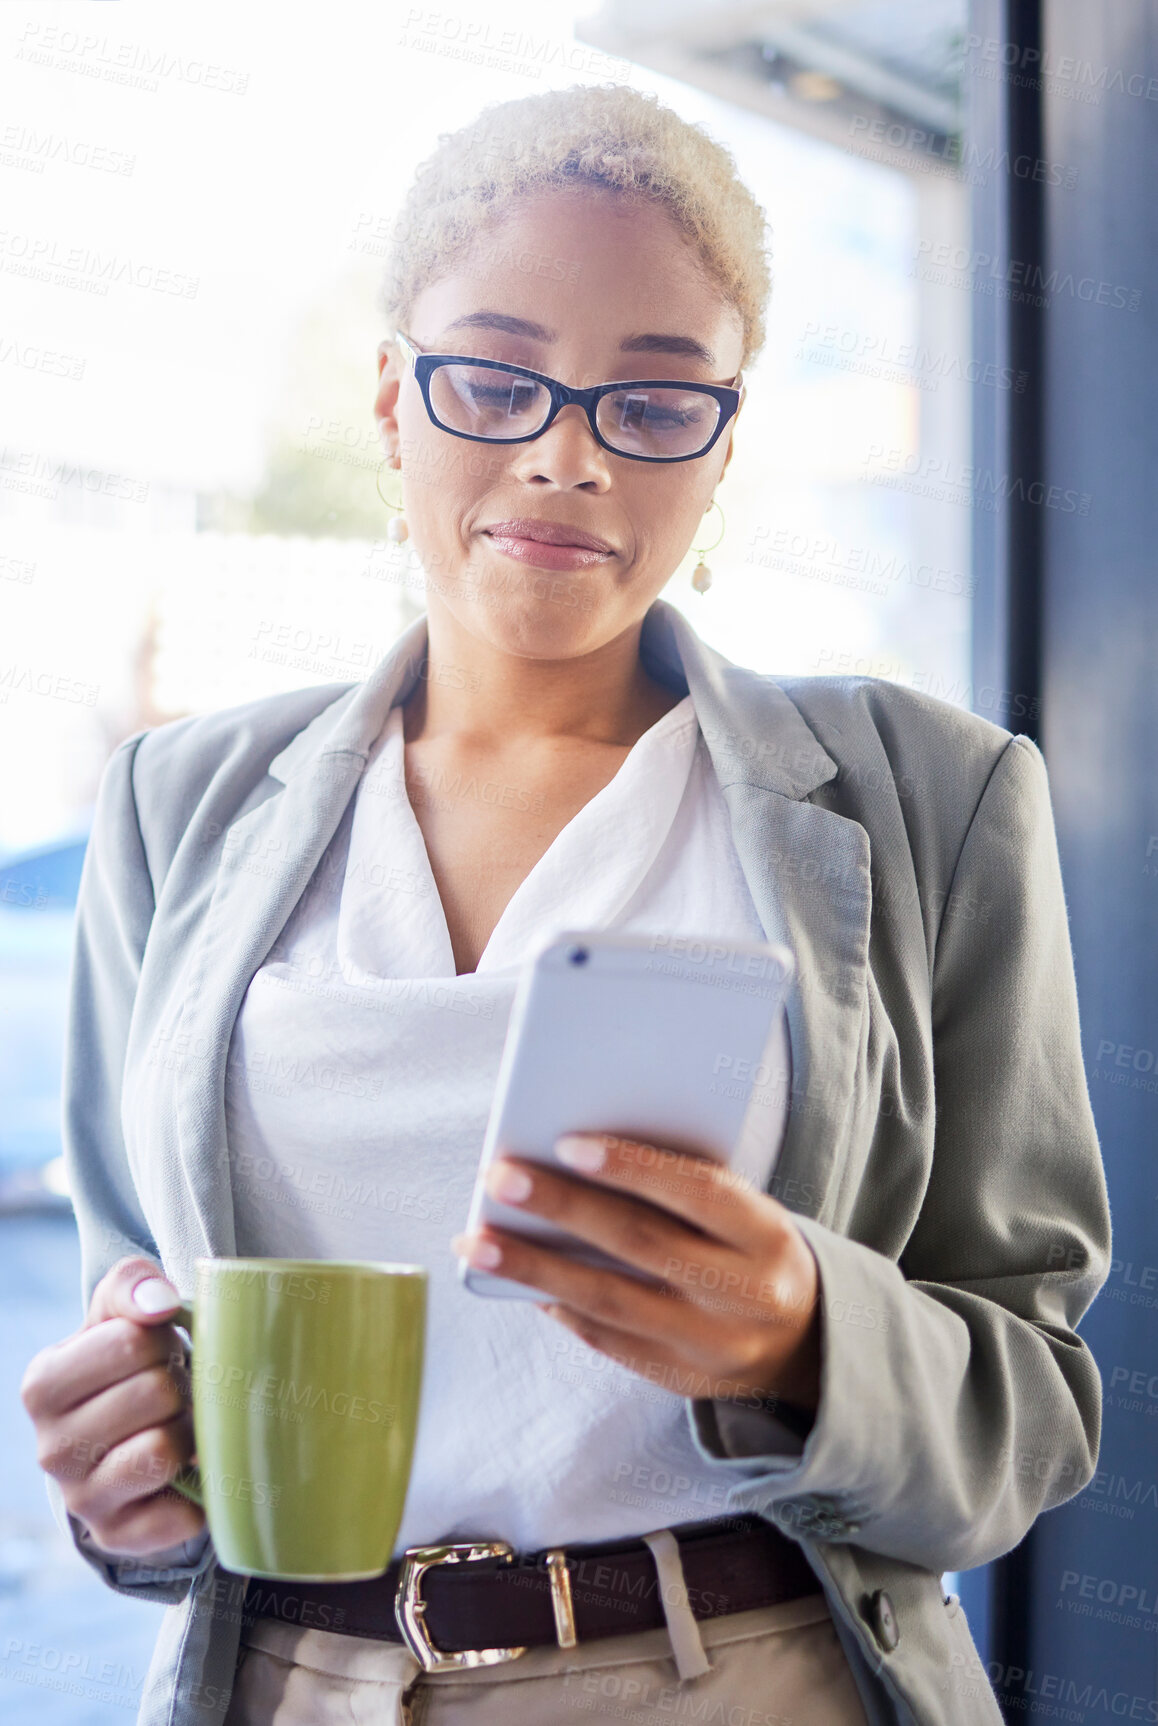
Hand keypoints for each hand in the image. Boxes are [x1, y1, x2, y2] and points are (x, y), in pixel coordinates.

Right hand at [21, 1256, 205, 1558]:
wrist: (127, 1437)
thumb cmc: (127, 1363)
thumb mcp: (119, 1312)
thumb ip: (132, 1286)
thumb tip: (159, 1304)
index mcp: (43, 1385)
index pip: (130, 1342)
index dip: (163, 1338)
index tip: (158, 1348)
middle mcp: (51, 1448)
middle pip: (155, 1393)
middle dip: (180, 1383)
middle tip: (174, 1388)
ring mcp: (82, 1500)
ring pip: (164, 1450)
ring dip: (189, 1431)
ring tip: (180, 1423)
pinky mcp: (120, 1537)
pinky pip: (180, 1513)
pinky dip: (200, 1489)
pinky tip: (189, 1470)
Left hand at [451, 1133, 821, 1416]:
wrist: (804, 1341)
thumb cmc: (750, 1249)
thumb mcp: (744, 1211)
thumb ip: (683, 1187)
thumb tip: (576, 1159)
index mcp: (767, 1237)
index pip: (698, 1193)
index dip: (633, 1167)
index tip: (566, 1143)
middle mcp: (743, 1295)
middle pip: (641, 1245)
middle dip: (563, 1209)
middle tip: (500, 1178)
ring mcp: (710, 1346)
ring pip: (610, 1301)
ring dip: (535, 1268)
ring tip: (477, 1242)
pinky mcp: (679, 1380)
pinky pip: (607, 1338)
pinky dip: (560, 1305)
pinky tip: (520, 1281)